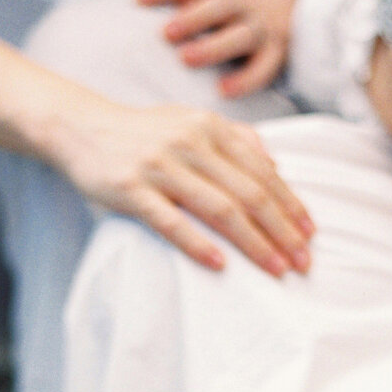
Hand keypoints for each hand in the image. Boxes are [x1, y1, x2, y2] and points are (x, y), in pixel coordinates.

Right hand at [50, 90, 312, 275]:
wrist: (81, 127)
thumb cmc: (144, 133)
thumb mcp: (191, 122)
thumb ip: (235, 138)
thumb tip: (276, 165)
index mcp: (209, 128)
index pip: (262, 172)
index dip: (290, 205)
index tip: (310, 235)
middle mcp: (189, 143)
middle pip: (248, 193)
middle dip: (281, 230)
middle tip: (303, 262)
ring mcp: (160, 166)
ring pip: (218, 208)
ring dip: (252, 242)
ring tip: (275, 269)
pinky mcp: (132, 189)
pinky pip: (170, 221)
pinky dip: (197, 243)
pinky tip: (220, 265)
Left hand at [137, 0, 297, 98]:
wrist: (280, 20)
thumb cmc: (221, 12)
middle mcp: (242, 3)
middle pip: (221, 4)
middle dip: (194, 17)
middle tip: (167, 33)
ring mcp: (261, 28)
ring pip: (242, 34)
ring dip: (215, 46)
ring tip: (187, 59)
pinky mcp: (275, 55)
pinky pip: (263, 68)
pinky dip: (246, 79)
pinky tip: (223, 90)